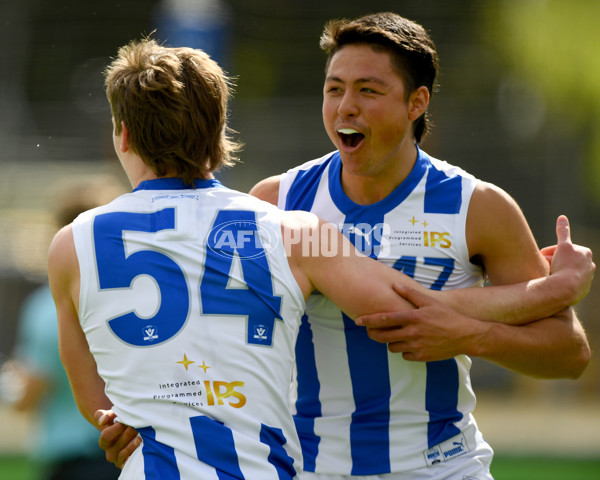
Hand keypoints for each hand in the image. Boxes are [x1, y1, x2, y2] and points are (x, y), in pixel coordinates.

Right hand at [94, 409, 140, 468]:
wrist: (126, 432)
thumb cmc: (117, 421)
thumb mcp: (110, 416)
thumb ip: (103, 416)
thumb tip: (103, 421)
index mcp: (104, 441)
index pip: (106, 436)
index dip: (117, 428)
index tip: (126, 421)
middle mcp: (109, 452)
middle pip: (118, 444)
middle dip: (128, 434)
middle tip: (137, 427)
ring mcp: (118, 459)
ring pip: (123, 454)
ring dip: (132, 445)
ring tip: (140, 437)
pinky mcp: (126, 464)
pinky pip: (129, 462)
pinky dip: (134, 456)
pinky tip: (141, 449)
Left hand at [355, 283, 485, 360]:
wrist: (465, 336)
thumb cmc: (447, 316)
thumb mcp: (429, 302)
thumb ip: (410, 294)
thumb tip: (395, 285)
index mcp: (412, 318)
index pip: (384, 319)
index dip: (368, 320)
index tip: (357, 320)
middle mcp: (412, 333)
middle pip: (382, 336)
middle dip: (373, 334)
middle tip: (370, 331)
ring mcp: (416, 347)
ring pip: (392, 347)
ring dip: (390, 341)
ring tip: (395, 335)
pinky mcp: (421, 357)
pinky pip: (404, 355)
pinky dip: (403, 350)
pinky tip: (409, 343)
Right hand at [540, 215, 594, 303]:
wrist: (565, 289)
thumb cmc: (563, 266)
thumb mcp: (562, 246)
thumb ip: (563, 231)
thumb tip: (562, 217)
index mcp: (585, 253)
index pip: (565, 248)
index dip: (551, 250)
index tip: (540, 254)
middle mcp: (590, 265)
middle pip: (566, 260)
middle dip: (554, 260)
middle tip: (541, 264)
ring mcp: (587, 278)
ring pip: (568, 271)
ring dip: (557, 271)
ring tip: (545, 274)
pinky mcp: (583, 290)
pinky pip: (569, 283)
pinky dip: (561, 282)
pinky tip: (551, 283)